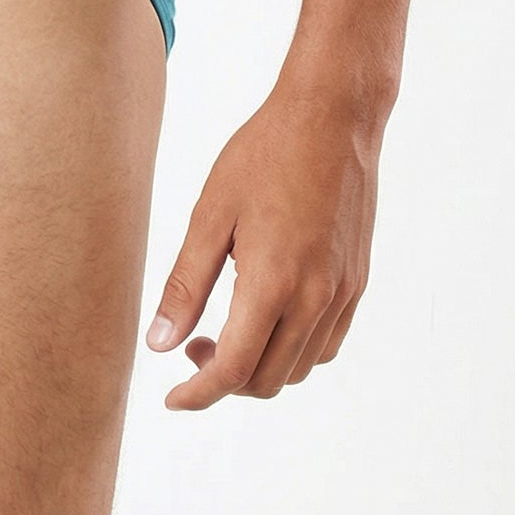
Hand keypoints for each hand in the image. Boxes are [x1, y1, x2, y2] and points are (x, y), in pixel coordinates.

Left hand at [144, 81, 381, 406]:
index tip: (172, 398)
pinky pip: (325, 344)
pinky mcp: (356, 282)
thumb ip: (186, 285)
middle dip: (223, 380)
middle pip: (266, 380)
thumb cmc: (265, 154)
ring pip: (299, 368)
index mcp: (273, 282)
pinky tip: (268, 316)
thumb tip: (158, 344)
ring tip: (226, 329)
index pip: (234, 370)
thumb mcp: (211, 213)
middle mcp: (315, 298)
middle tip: (192, 345)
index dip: (198, 393)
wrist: (332, 117)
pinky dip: (293, 350)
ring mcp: (341, 293)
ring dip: (259, 367)